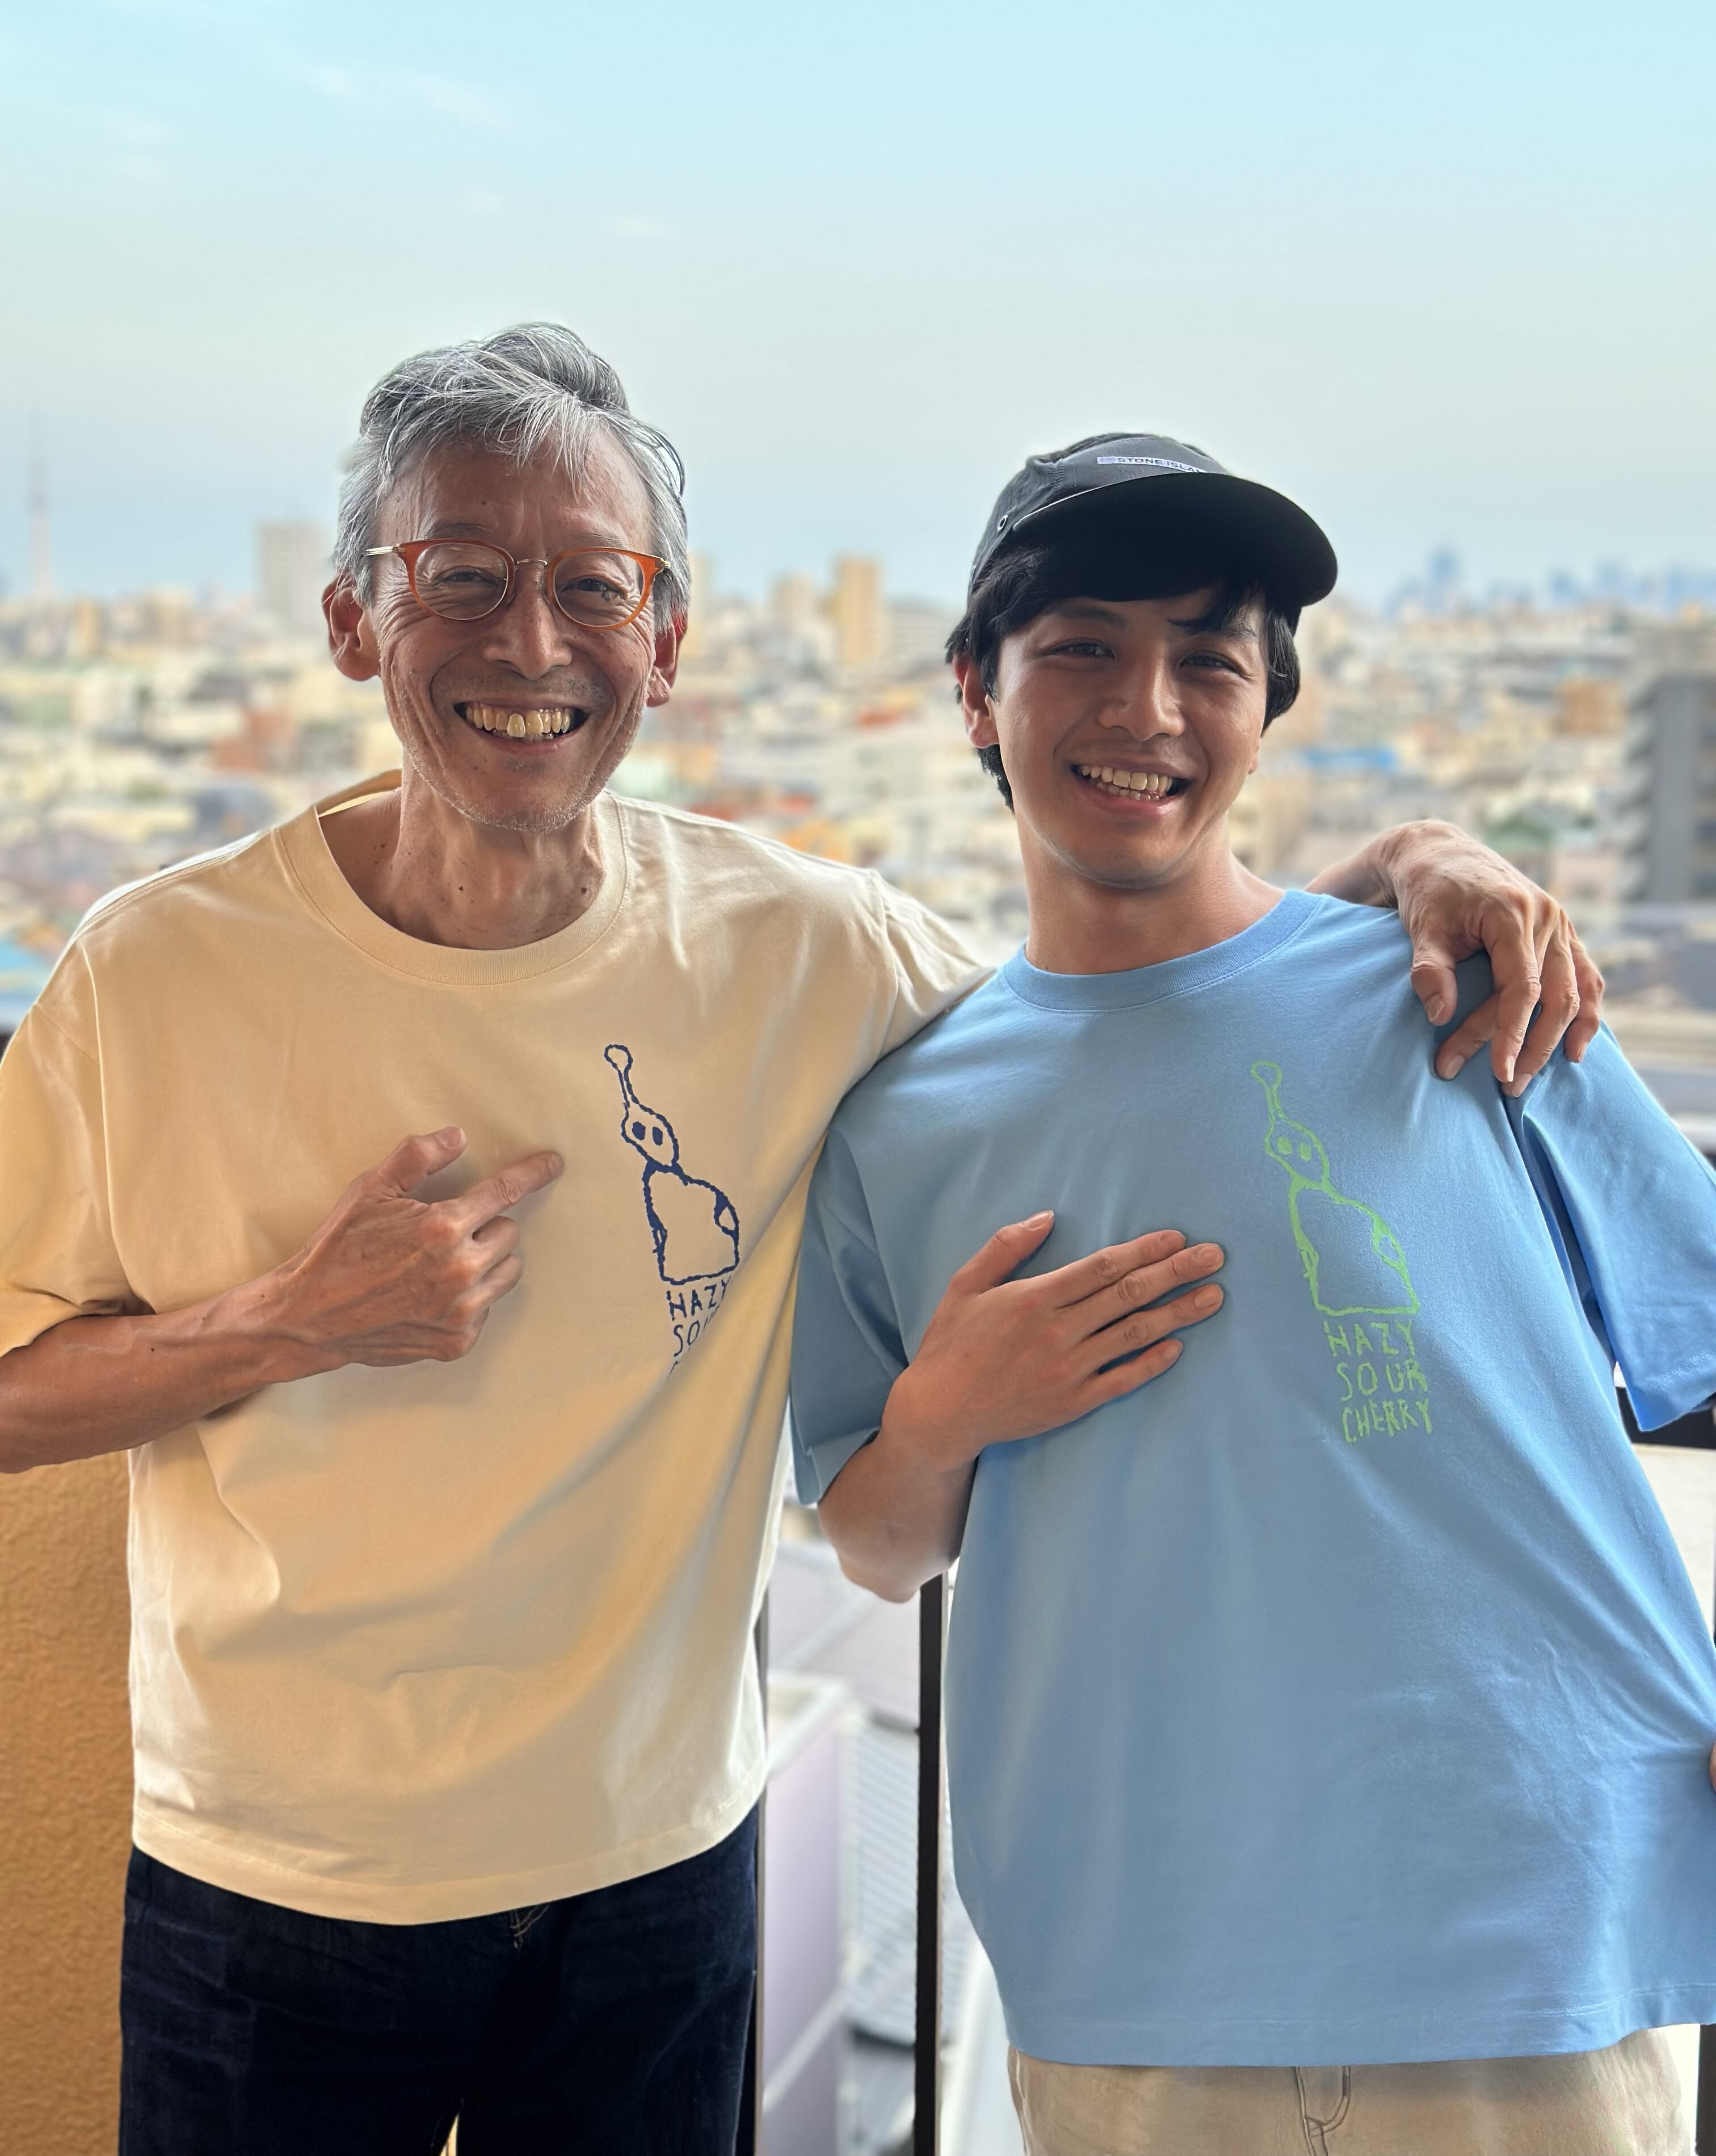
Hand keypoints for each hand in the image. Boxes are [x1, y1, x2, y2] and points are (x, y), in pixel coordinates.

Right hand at [259, 1127, 562, 1368]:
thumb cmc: (339, 1248)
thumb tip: (458, 1136)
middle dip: (484, 1227)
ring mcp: (461, 1310)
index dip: (531, 1174)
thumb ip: (416, 1157)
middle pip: (509, 1233)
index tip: (552, 1165)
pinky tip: (431, 1295)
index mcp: (443, 1227)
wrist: (310, 1316)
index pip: (505, 1192)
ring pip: (507, 1271)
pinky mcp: (458, 1340)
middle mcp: (460, 1269)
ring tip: (440, 1264)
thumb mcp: (369, 1190)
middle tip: (443, 1233)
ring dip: (485, 1262)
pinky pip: (487, 1307)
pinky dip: (469, 1298)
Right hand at [881, 1215, 1224, 1471]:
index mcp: (1034, 1297)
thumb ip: (1005, 1247)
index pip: (1102, 1267)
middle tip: (1214, 1256)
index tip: (1176, 1237)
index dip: (1143, 1250)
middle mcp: (1058, 1331)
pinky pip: (1123, 1380)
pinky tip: (1178, 1347)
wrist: (940, 1412)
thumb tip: (1046, 1217)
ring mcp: (1069, 1369)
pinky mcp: (1073, 1401)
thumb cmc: (951, 1344)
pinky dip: (1152, 1363)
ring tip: (1214, 1297)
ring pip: (1134, 1334)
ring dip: (1178, 1313)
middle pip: (1128, 1295)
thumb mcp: (965, 1284)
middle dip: (1175, 1273)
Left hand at [1348, 821, 1602, 1092]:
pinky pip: (1586, 976)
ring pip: (1575, 991)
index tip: (1499, 1072)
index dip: (1511, 1034)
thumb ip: (1429, 969)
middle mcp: (1546, 917)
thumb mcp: (1420, 927)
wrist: (1439, 854)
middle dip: (1533, 1046)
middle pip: (1554, 996)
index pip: (1521, 988)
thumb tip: (1439, 1016)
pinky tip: (1576, 1048)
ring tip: (1537, 1075)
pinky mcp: (1561, 931)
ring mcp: (1559, 923)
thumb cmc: (1427, 893)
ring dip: (1560, 1037)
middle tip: (1508, 1088)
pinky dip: (1586, 1012)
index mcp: (1513, 914)